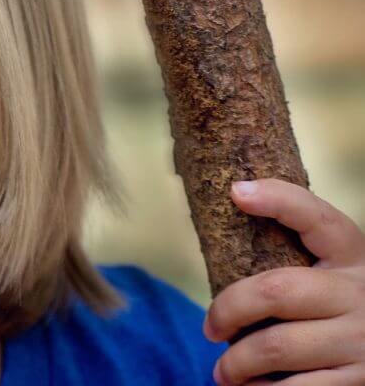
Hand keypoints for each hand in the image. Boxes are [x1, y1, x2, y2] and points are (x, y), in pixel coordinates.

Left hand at [203, 178, 364, 384]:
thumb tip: (230, 215)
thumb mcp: (330, 275)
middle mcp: (360, 293)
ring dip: (236, 364)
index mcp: (351, 256)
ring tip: (223, 372)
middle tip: (210, 329)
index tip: (236, 192)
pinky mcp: (358, 380)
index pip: (317, 217)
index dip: (277, 200)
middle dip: (227, 311)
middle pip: (275, 290)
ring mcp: (362, 340)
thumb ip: (293, 258)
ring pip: (276, 346)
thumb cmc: (338, 311)